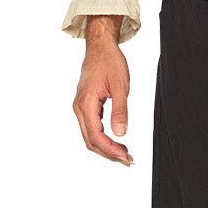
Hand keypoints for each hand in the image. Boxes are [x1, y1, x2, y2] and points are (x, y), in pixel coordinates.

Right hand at [72, 27, 133, 165]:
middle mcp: (79, 108)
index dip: (110, 150)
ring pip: (90, 136)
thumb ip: (120, 110)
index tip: (126, 157)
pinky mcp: (85, 105)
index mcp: (86, 104)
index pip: (96, 136)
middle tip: (128, 160)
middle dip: (109, 153)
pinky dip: (103, 138)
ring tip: (124, 154)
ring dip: (105, 147)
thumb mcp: (120, 85)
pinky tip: (115, 141)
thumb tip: (121, 133)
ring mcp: (81, 107)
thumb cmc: (110, 61)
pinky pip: (91, 127)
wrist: (100, 47)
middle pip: (90, 141)